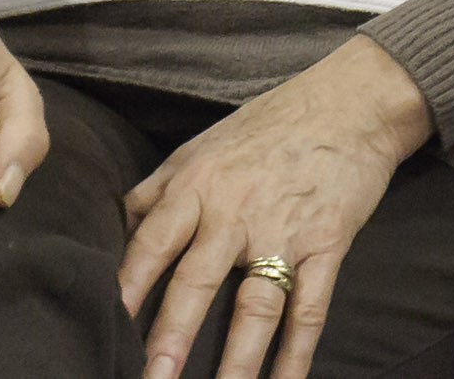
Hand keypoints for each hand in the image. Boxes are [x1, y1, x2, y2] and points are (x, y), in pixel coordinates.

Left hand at [114, 31, 432, 378]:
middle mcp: (235, 211)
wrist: (353, 101)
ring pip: (255, 305)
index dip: (126, 288)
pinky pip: (310, 307)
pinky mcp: (328, 244)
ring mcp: (285, 231)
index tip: (100, 327)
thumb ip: (157, 190)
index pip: (151, 245)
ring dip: (237, 359)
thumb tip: (114, 230)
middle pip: (197, 282)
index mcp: (198, 185)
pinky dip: (298, 352)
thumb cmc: (270, 123)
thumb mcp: (202, 144)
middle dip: (171, 336)